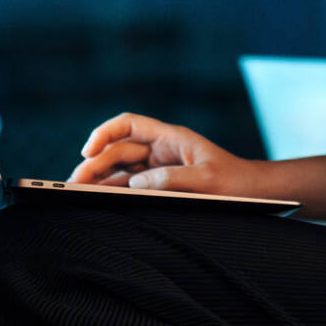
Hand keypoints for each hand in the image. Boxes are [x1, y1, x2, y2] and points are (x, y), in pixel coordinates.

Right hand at [67, 112, 259, 194]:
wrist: (252, 193)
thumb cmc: (234, 182)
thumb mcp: (206, 180)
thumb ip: (171, 180)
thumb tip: (135, 184)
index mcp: (170, 138)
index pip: (129, 124)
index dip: (105, 133)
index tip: (88, 150)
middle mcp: (160, 149)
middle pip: (118, 150)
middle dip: (94, 164)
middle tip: (73, 183)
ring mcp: (158, 167)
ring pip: (119, 169)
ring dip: (98, 179)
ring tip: (75, 193)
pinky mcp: (159, 185)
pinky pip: (129, 185)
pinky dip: (111, 191)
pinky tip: (95, 200)